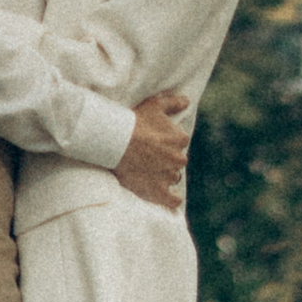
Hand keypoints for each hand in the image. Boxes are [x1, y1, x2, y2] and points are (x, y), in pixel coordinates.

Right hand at [114, 92, 188, 214]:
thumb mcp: (155, 104)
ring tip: (148, 170)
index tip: (154, 140)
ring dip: (165, 175)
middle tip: (149, 155)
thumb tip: (187, 101)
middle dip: (166, 159)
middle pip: (177, 160)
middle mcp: (178, 158)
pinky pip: (173, 200)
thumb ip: (174, 102)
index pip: (180, 141)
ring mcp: (169, 176)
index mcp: (180, 139)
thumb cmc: (134, 121)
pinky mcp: (158, 191)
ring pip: (173, 177)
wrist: (114, 141)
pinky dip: (172, 200)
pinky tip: (168, 197)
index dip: (167, 141)